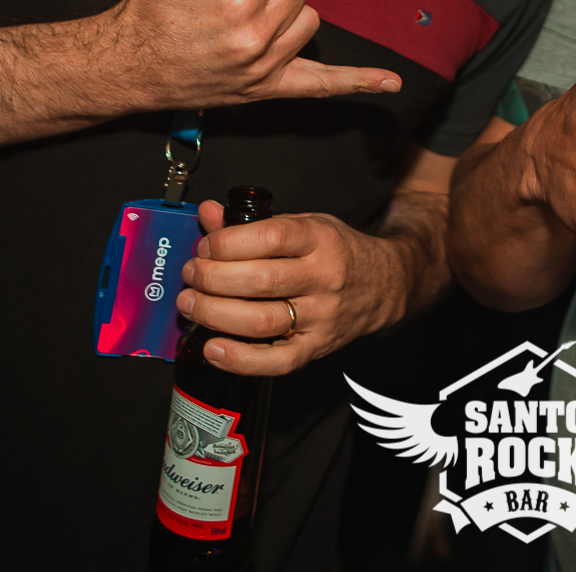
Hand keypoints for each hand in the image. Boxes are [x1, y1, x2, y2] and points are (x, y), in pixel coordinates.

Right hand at [104, 0, 399, 109]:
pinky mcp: (267, 89)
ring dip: (284, 15)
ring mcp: (264, 67)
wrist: (129, 65)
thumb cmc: (150, 6)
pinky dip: (355, 82)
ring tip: (239, 21)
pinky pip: (321, 85)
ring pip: (309, 21)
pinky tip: (391, 81)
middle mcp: (255, 35)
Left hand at [178, 200, 406, 375]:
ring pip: (261, 321)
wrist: (385, 285)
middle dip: (211, 278)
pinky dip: (240, 360)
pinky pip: (277, 361)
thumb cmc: (338, 252)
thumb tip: (208, 213)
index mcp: (319, 239)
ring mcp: (321, 316)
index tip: (205, 246)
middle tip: (191, 274)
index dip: (228, 242)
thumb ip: (254, 222)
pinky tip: (213, 348)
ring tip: (190, 304)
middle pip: (259, 281)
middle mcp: (322, 277)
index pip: (270, 238)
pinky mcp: (317, 347)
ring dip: (214, 314)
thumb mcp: (305, 224)